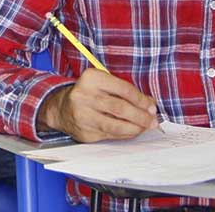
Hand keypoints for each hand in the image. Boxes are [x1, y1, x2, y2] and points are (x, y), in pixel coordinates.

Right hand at [37, 70, 158, 142]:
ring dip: (135, 128)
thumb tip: (149, 105)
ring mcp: (82, 116)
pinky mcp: (84, 133)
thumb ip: (124, 91)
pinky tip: (132, 131)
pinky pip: (111, 136)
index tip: (152, 106)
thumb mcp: (103, 83)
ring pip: (116, 126)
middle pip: (120, 108)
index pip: (123, 89)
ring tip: (145, 127)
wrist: (61, 108)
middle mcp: (84, 96)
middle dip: (141, 116)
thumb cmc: (89, 93)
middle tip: (152, 120)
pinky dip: (125, 134)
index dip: (141, 99)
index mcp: (91, 78)